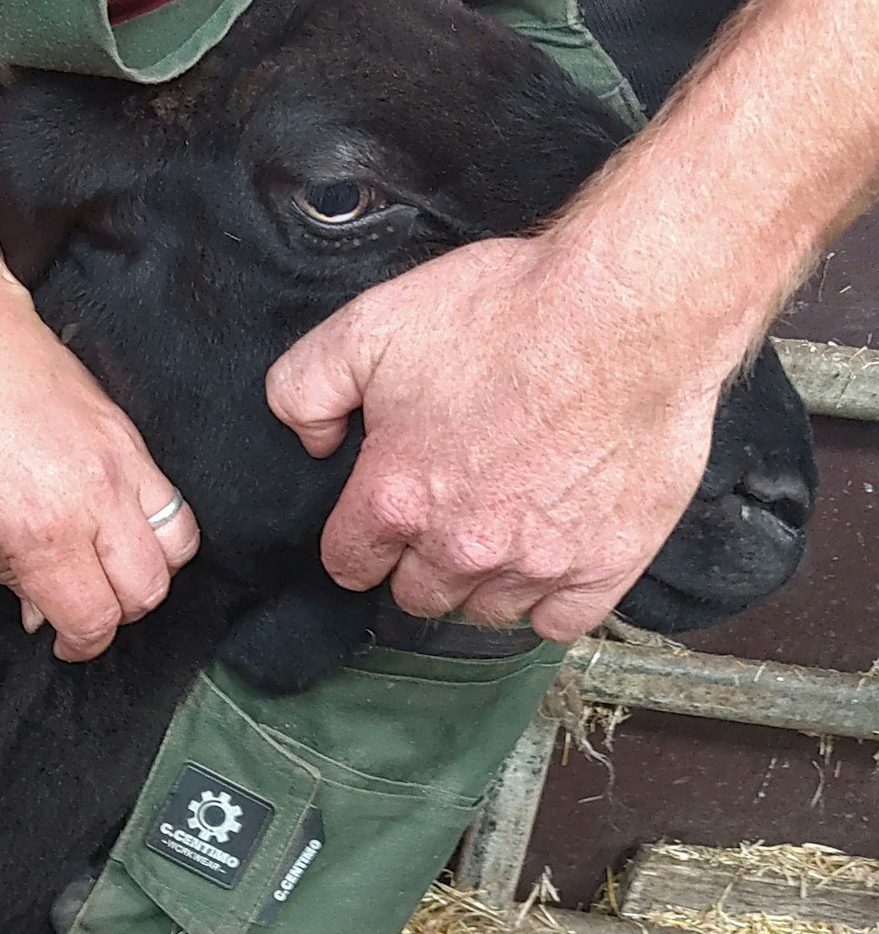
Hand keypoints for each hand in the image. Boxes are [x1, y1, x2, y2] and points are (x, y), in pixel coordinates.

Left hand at [0, 265, 200, 660]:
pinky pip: (171, 497)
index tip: (61, 641)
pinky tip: (111, 522)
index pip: (94, 617)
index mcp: (42, 532)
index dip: (78, 643)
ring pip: (178, 546)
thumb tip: (38, 604)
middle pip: (148, 590)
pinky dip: (154, 525)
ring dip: (147, 572)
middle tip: (76, 605)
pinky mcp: (128, 432)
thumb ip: (1, 573)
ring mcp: (122, 461)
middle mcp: (95, 499)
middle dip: (115, 613)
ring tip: (102, 567)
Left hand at [265, 236, 734, 641]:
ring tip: (499, 528)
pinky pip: (560, 623)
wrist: (627, 311)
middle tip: (444, 511)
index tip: (378, 516)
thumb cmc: (504, 313)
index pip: (348, 563)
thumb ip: (305, 389)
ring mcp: (537, 562)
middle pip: (416, 595)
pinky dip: (550, 602)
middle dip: (418, 561)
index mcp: (395, 499)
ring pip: (486, 609)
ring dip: (482, 581)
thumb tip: (312, 442)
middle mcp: (460, 546)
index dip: (358, 539)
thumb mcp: (366, 327)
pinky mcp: (608, 563)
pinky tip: (550, 561)